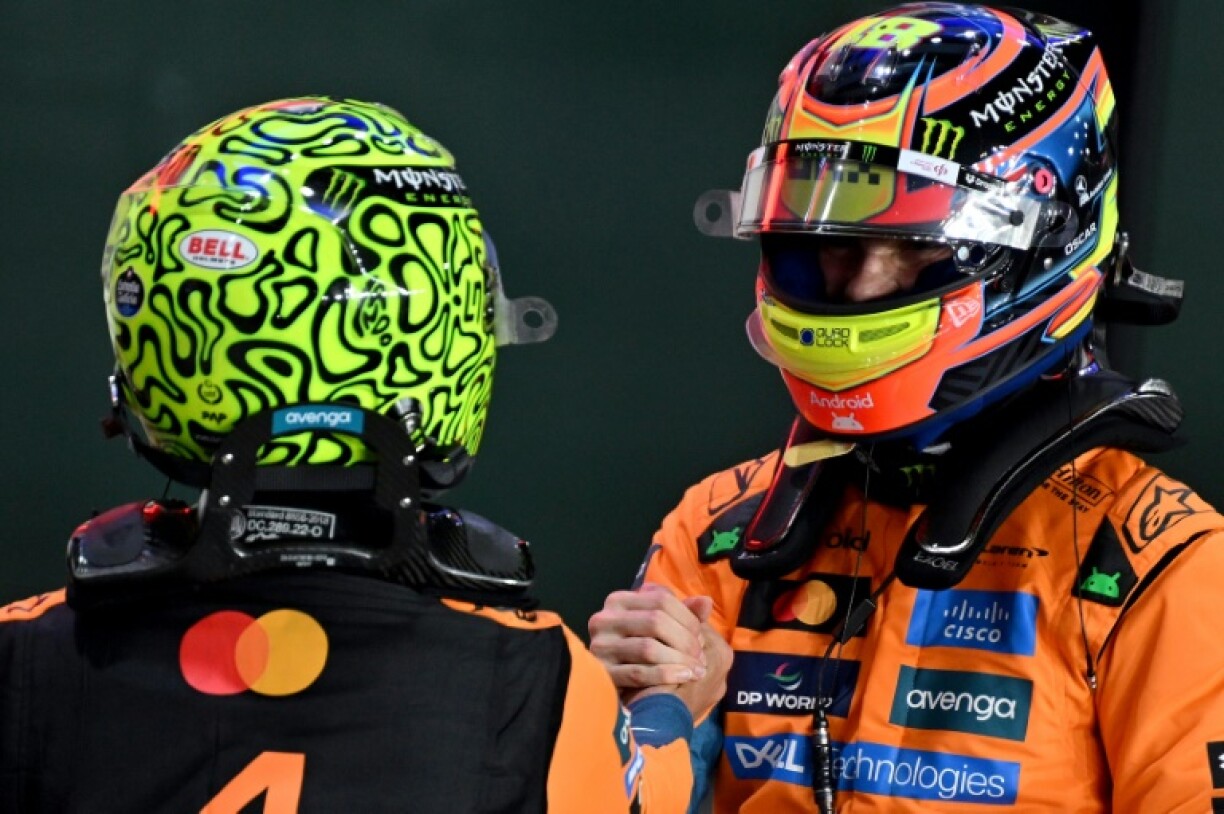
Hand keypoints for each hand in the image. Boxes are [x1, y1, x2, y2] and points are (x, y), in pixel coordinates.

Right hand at [588, 583, 728, 712]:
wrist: (616, 687)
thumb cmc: (643, 650)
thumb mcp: (662, 628)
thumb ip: (684, 614)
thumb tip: (706, 602)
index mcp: (619, 601)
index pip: (661, 599)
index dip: (688, 618)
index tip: (702, 637)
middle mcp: (604, 619)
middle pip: (656, 621)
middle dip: (685, 640)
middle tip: (702, 658)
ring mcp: (600, 646)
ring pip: (648, 648)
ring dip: (680, 660)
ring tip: (697, 671)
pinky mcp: (602, 672)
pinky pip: (638, 673)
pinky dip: (666, 675)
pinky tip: (684, 678)